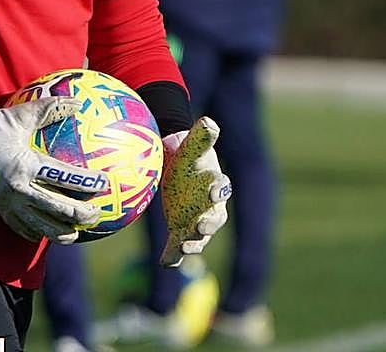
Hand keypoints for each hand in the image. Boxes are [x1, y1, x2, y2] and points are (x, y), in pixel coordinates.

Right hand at [0, 88, 103, 242]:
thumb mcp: (21, 114)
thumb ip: (50, 108)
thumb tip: (78, 102)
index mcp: (26, 165)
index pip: (63, 178)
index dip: (86, 183)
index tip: (104, 185)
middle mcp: (19, 188)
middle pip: (57, 210)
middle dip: (80, 215)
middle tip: (97, 214)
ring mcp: (8, 202)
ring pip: (40, 226)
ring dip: (61, 232)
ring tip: (77, 234)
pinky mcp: (0, 208)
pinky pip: (21, 228)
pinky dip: (37, 233)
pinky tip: (48, 233)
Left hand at [158, 116, 231, 266]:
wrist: (177, 169)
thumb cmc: (189, 156)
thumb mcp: (193, 145)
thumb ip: (202, 136)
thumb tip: (209, 122)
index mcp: (215, 184)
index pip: (220, 187)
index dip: (218, 189)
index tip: (213, 191)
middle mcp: (210, 208)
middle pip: (214, 219)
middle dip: (209, 224)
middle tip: (201, 226)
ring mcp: (196, 222)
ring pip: (198, 237)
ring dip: (192, 244)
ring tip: (184, 248)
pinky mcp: (180, 231)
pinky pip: (177, 247)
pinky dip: (173, 257)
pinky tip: (165, 263)